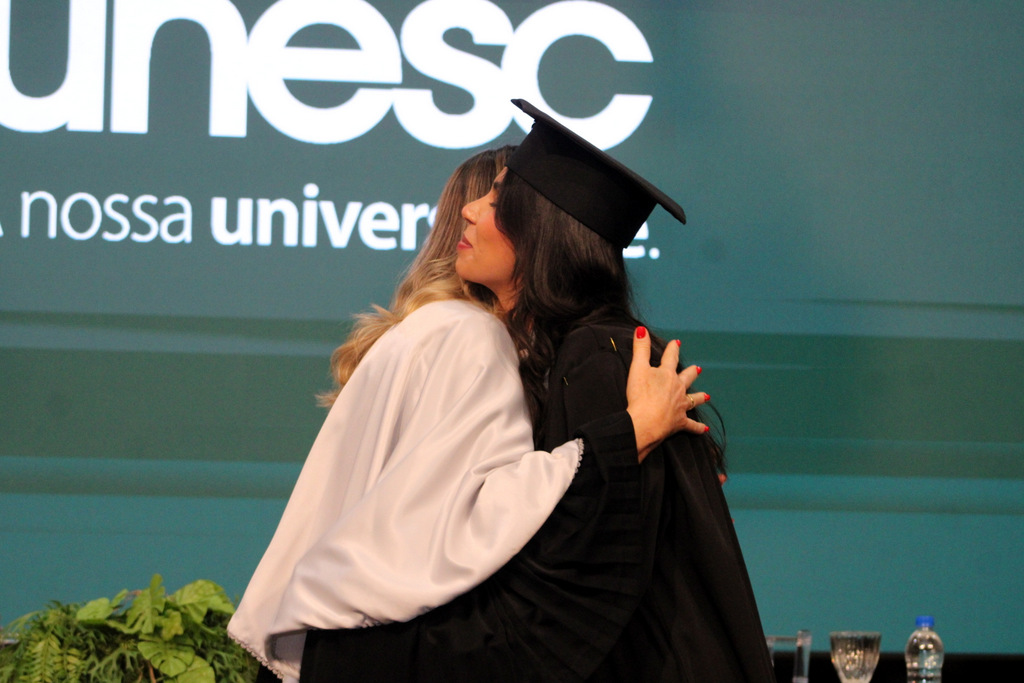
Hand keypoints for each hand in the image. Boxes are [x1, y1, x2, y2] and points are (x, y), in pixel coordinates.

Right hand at [626, 326, 709, 462]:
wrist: (646, 422)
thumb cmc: (640, 395)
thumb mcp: (637, 368)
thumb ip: (641, 349)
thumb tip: (641, 330)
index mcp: (667, 375)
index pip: (671, 358)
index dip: (673, 349)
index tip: (677, 342)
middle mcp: (677, 388)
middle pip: (687, 378)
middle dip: (691, 372)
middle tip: (698, 368)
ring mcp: (680, 405)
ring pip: (693, 399)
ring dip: (700, 397)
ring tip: (707, 396)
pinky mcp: (679, 422)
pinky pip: (692, 426)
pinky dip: (698, 428)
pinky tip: (705, 430)